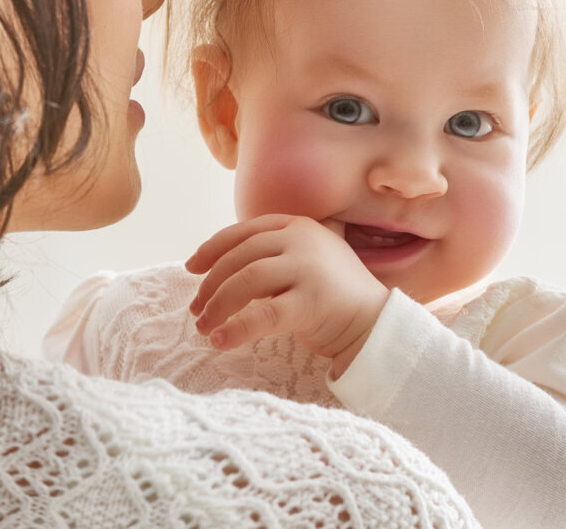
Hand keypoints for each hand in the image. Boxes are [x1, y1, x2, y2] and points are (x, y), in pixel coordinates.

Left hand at [185, 214, 390, 375]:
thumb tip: (218, 263)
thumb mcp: (307, 258)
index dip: (211, 249)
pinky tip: (220, 340)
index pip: (243, 231)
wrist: (374, 323)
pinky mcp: (311, 301)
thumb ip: (275, 251)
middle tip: (197, 311)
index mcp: (298, 226)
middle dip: (210, 285)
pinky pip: (263, 315)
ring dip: (217, 305)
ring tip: (205, 327)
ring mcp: (308, 269)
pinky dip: (236, 328)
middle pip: (239, 257)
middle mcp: (302, 240)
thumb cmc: (334, 294)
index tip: (191, 268)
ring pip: (245, 281)